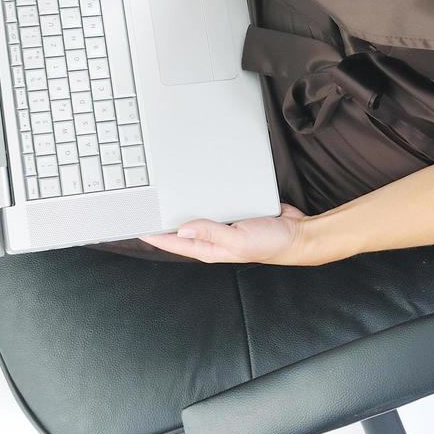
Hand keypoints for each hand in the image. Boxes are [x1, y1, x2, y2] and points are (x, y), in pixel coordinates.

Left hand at [138, 202, 314, 265]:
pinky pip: (214, 203)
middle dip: (162, 219)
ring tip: (162, 194)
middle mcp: (213, 237)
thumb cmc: (271, 243)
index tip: (135, 225)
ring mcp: (223, 225)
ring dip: (181, 206)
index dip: (153, 234)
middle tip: (143, 205)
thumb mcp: (238, 240)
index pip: (173, 242)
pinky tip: (197, 186)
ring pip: (196, 213)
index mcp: (210, 248)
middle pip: (180, 228)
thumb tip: (182, 227)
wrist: (298, 234)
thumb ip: (211, 233)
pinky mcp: (234, 212)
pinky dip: (203, 195)